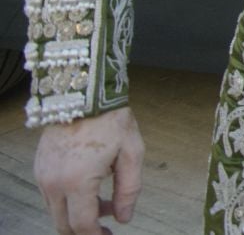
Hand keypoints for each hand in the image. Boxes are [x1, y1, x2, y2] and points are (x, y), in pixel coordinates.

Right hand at [35, 107, 142, 234]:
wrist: (83, 94)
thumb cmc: (111, 121)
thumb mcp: (131, 153)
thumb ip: (129, 189)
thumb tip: (124, 218)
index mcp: (77, 182)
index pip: (82, 225)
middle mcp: (54, 183)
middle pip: (64, 224)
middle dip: (85, 230)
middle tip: (107, 226)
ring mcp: (43, 176)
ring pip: (56, 212)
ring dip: (78, 214)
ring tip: (105, 201)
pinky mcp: (39, 168)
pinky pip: (50, 197)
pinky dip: (68, 201)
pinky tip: (90, 188)